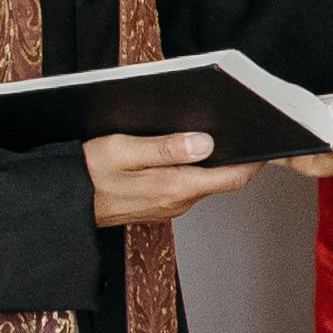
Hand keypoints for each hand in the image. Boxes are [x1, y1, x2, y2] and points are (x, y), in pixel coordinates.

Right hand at [87, 131, 257, 227]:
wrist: (64, 204)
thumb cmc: (87, 174)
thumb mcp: (121, 151)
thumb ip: (165, 148)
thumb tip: (205, 143)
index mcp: (175, 187)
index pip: (232, 176)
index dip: (255, 159)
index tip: (268, 139)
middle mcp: (179, 201)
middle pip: (222, 177)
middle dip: (235, 154)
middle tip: (243, 126)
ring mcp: (171, 205)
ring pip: (205, 180)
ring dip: (212, 160)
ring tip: (215, 132)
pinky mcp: (161, 204)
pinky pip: (187, 184)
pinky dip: (193, 168)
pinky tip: (184, 150)